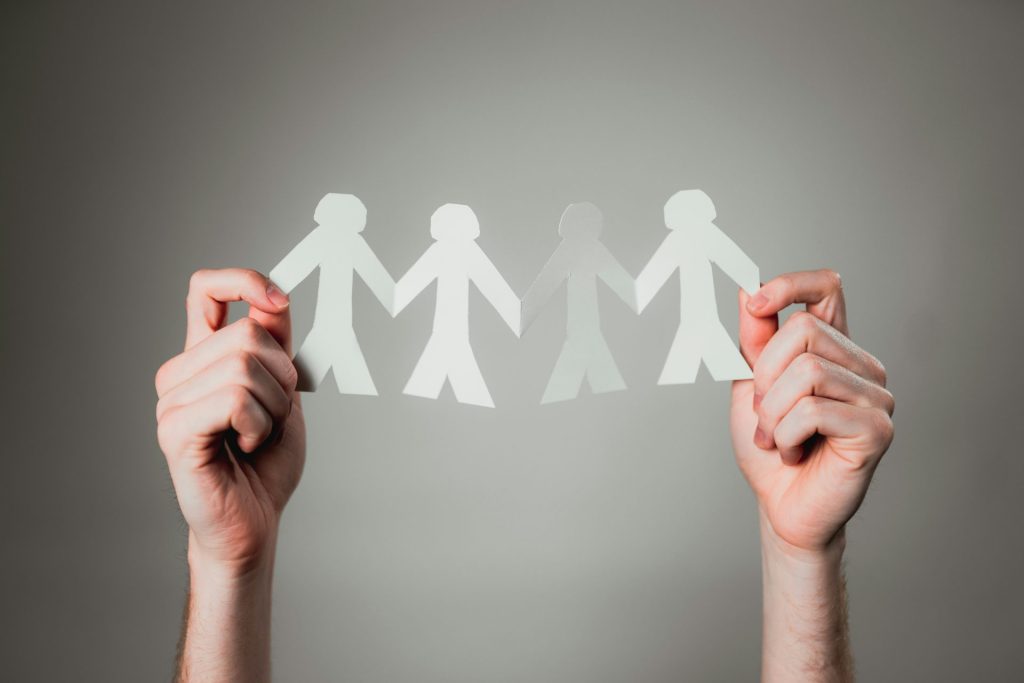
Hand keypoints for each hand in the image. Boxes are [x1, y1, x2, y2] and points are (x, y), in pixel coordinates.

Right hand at [155, 268, 305, 572]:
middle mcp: (181, 373)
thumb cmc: (265, 463)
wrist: (254, 522)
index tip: (278, 302)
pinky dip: (259, 424)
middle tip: (275, 415)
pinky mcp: (175, 430)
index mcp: (204, 358)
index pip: (205, 290)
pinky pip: (235, 400)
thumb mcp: (283, 392)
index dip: (243, 281)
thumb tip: (275, 300)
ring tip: (258, 434)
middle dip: (284, 377)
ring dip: (275, 407)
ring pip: (245, 366)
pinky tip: (245, 445)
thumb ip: (276, 347)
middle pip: (248, 333)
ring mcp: (172, 400)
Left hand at [730, 269, 893, 553]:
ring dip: (773, 413)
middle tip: (763, 414)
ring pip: (806, 371)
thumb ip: (753, 342)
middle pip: (803, 330)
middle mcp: (862, 366)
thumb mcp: (750, 387)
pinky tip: (795, 453)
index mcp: (832, 349)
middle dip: (764, 375)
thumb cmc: (768, 449)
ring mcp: (876, 396)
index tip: (756, 302)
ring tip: (778, 439)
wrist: (781, 507)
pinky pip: (814, 410)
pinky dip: (787, 435)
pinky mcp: (877, 429)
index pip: (827, 288)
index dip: (792, 284)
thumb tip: (748, 291)